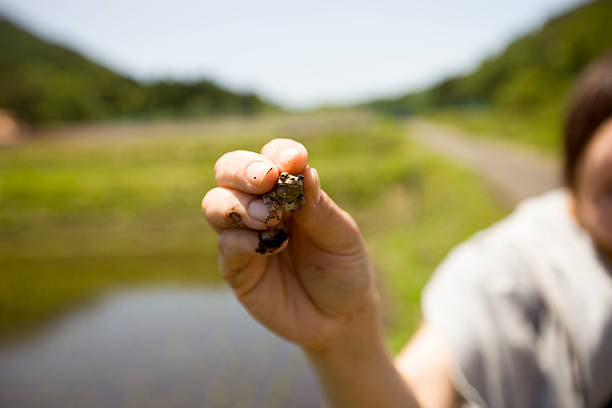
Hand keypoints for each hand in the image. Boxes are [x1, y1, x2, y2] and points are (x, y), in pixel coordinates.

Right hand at [202, 138, 378, 350]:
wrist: (340, 318)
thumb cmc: (343, 268)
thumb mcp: (341, 236)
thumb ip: (319, 208)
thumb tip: (304, 170)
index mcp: (289, 189)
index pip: (273, 156)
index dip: (279, 153)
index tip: (295, 160)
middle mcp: (260, 205)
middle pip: (230, 170)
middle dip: (244, 169)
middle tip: (266, 179)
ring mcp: (244, 235)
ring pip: (216, 203)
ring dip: (239, 204)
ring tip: (268, 218)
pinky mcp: (236, 267)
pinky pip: (226, 244)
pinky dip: (242, 239)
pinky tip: (269, 245)